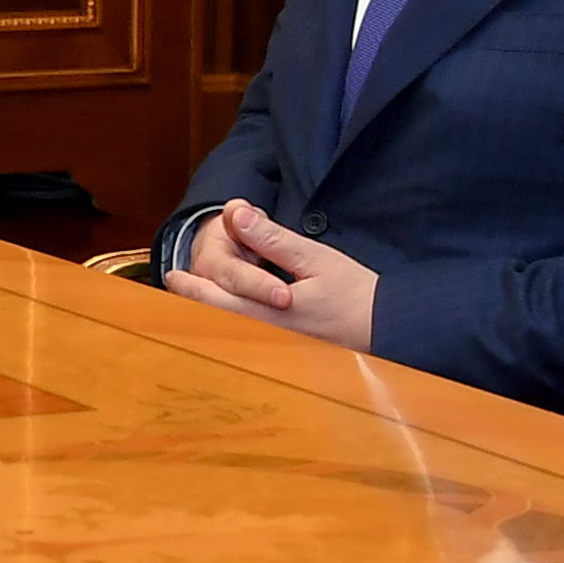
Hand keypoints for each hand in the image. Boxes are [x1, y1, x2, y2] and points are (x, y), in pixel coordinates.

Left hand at [163, 199, 377, 350]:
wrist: (391, 327)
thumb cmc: (355, 292)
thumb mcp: (313, 258)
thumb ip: (272, 239)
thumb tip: (236, 214)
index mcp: (271, 312)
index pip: (218, 300)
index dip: (192, 288)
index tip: (172, 276)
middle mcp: (269, 334)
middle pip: (219, 319)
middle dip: (197, 301)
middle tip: (174, 284)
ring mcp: (280, 345)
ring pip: (234, 328)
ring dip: (213, 310)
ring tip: (193, 295)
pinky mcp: (292, 348)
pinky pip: (252, 334)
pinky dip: (236, 318)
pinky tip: (231, 309)